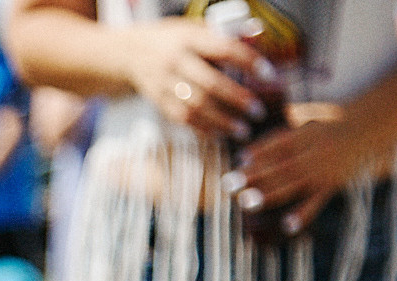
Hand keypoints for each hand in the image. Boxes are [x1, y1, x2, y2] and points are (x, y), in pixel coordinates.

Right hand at [125, 18, 269, 141]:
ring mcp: (164, 83)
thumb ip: (223, 34)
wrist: (128, 52)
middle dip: (237, 99)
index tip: (268, 75)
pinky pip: (181, 118)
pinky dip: (201, 129)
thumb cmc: (172, 39)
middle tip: (258, 111)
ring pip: (195, 106)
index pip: (223, 49)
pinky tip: (219, 135)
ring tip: (243, 130)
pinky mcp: (158, 101)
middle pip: (209, 83)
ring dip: (221, 121)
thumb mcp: (194, 28)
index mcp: (189, 38)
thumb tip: (258, 35)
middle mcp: (174, 61)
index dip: (248, 62)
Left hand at [234, 103, 370, 232]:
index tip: (239, 159)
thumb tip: (250, 142)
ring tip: (245, 203)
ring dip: (269, 195)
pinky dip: (302, 215)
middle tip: (228, 184)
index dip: (260, 151)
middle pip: (281, 166)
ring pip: (294, 185)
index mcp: (308, 133)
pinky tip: (286, 227)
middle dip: (254, 176)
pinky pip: (316, 202)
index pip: (280, 144)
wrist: (373, 125)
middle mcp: (316, 152)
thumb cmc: (333, 119)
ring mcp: (325, 171)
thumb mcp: (308, 117)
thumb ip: (282, 127)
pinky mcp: (333, 185)